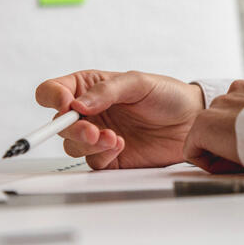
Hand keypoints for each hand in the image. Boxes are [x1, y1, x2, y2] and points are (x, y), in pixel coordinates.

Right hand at [35, 70, 204, 168]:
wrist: (191, 121)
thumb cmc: (166, 95)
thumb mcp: (138, 83)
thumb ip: (107, 91)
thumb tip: (77, 104)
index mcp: (88, 88)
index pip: (53, 91)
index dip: (53, 98)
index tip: (66, 105)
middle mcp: (88, 113)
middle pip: (58, 124)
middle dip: (71, 129)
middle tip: (92, 131)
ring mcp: (97, 136)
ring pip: (72, 146)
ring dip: (88, 144)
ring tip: (115, 138)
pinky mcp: (109, 157)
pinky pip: (93, 162)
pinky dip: (102, 155)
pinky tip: (121, 145)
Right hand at [183, 76, 243, 173]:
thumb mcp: (235, 164)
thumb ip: (221, 160)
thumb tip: (223, 161)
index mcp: (206, 123)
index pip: (192, 146)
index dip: (209, 162)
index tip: (226, 167)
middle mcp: (220, 101)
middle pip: (214, 124)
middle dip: (225, 137)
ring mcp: (242, 88)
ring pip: (235, 106)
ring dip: (243, 119)